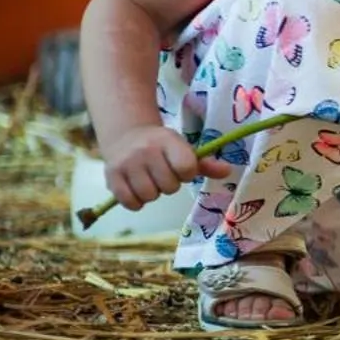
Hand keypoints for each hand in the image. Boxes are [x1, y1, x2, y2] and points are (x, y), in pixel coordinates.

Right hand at [101, 125, 232, 209]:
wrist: (126, 136)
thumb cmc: (162, 148)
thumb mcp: (184, 149)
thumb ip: (205, 164)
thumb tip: (228, 171)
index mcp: (167, 140)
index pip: (187, 168)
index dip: (187, 173)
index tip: (181, 168)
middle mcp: (145, 150)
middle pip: (169, 187)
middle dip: (169, 184)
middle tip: (163, 174)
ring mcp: (126, 163)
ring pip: (150, 196)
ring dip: (153, 193)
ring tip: (150, 180)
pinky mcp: (111, 177)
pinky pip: (130, 203)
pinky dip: (136, 201)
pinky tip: (137, 188)